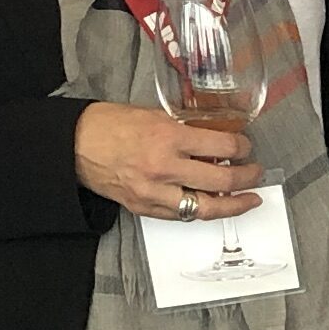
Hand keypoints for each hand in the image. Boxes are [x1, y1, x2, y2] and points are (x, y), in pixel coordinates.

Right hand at [74, 98, 261, 221]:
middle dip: (247, 178)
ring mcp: (154, 192)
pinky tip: (213, 205)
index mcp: (168, 136)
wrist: (73, 144)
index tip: (246, 147)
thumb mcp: (152, 114)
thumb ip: (184, 128)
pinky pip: (182, 215)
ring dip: (233, 204)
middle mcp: (164, 167)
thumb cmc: (108, 124)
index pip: (222, 147)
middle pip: (222, 180)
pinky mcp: (144, 208)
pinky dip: (201, 210)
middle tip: (255, 173)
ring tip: (247, 199)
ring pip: (206, 208)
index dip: (242, 148)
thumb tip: (213, 139)